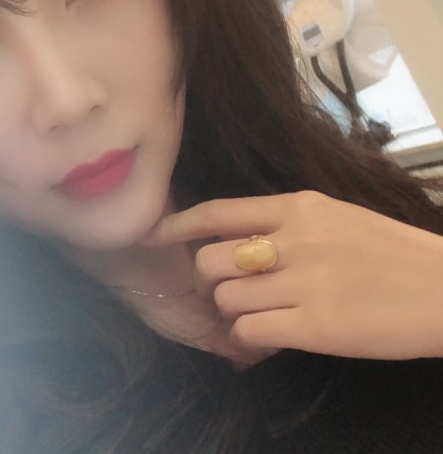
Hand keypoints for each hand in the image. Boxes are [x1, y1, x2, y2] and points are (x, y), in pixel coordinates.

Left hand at [144, 191, 442, 360]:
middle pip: (210, 260)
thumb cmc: (389, 252)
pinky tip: (268, 335)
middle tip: (228, 290)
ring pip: (226, 298)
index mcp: (298, 206)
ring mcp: (303, 283)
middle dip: (209, 280)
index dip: (178, 226)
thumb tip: (234, 241)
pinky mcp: (314, 326)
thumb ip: (284, 224)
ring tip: (258, 313)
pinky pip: (247, 331)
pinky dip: (247, 337)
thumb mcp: (334, 218)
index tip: (155, 236)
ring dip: (233, 310)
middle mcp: (294, 239)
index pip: (218, 212)